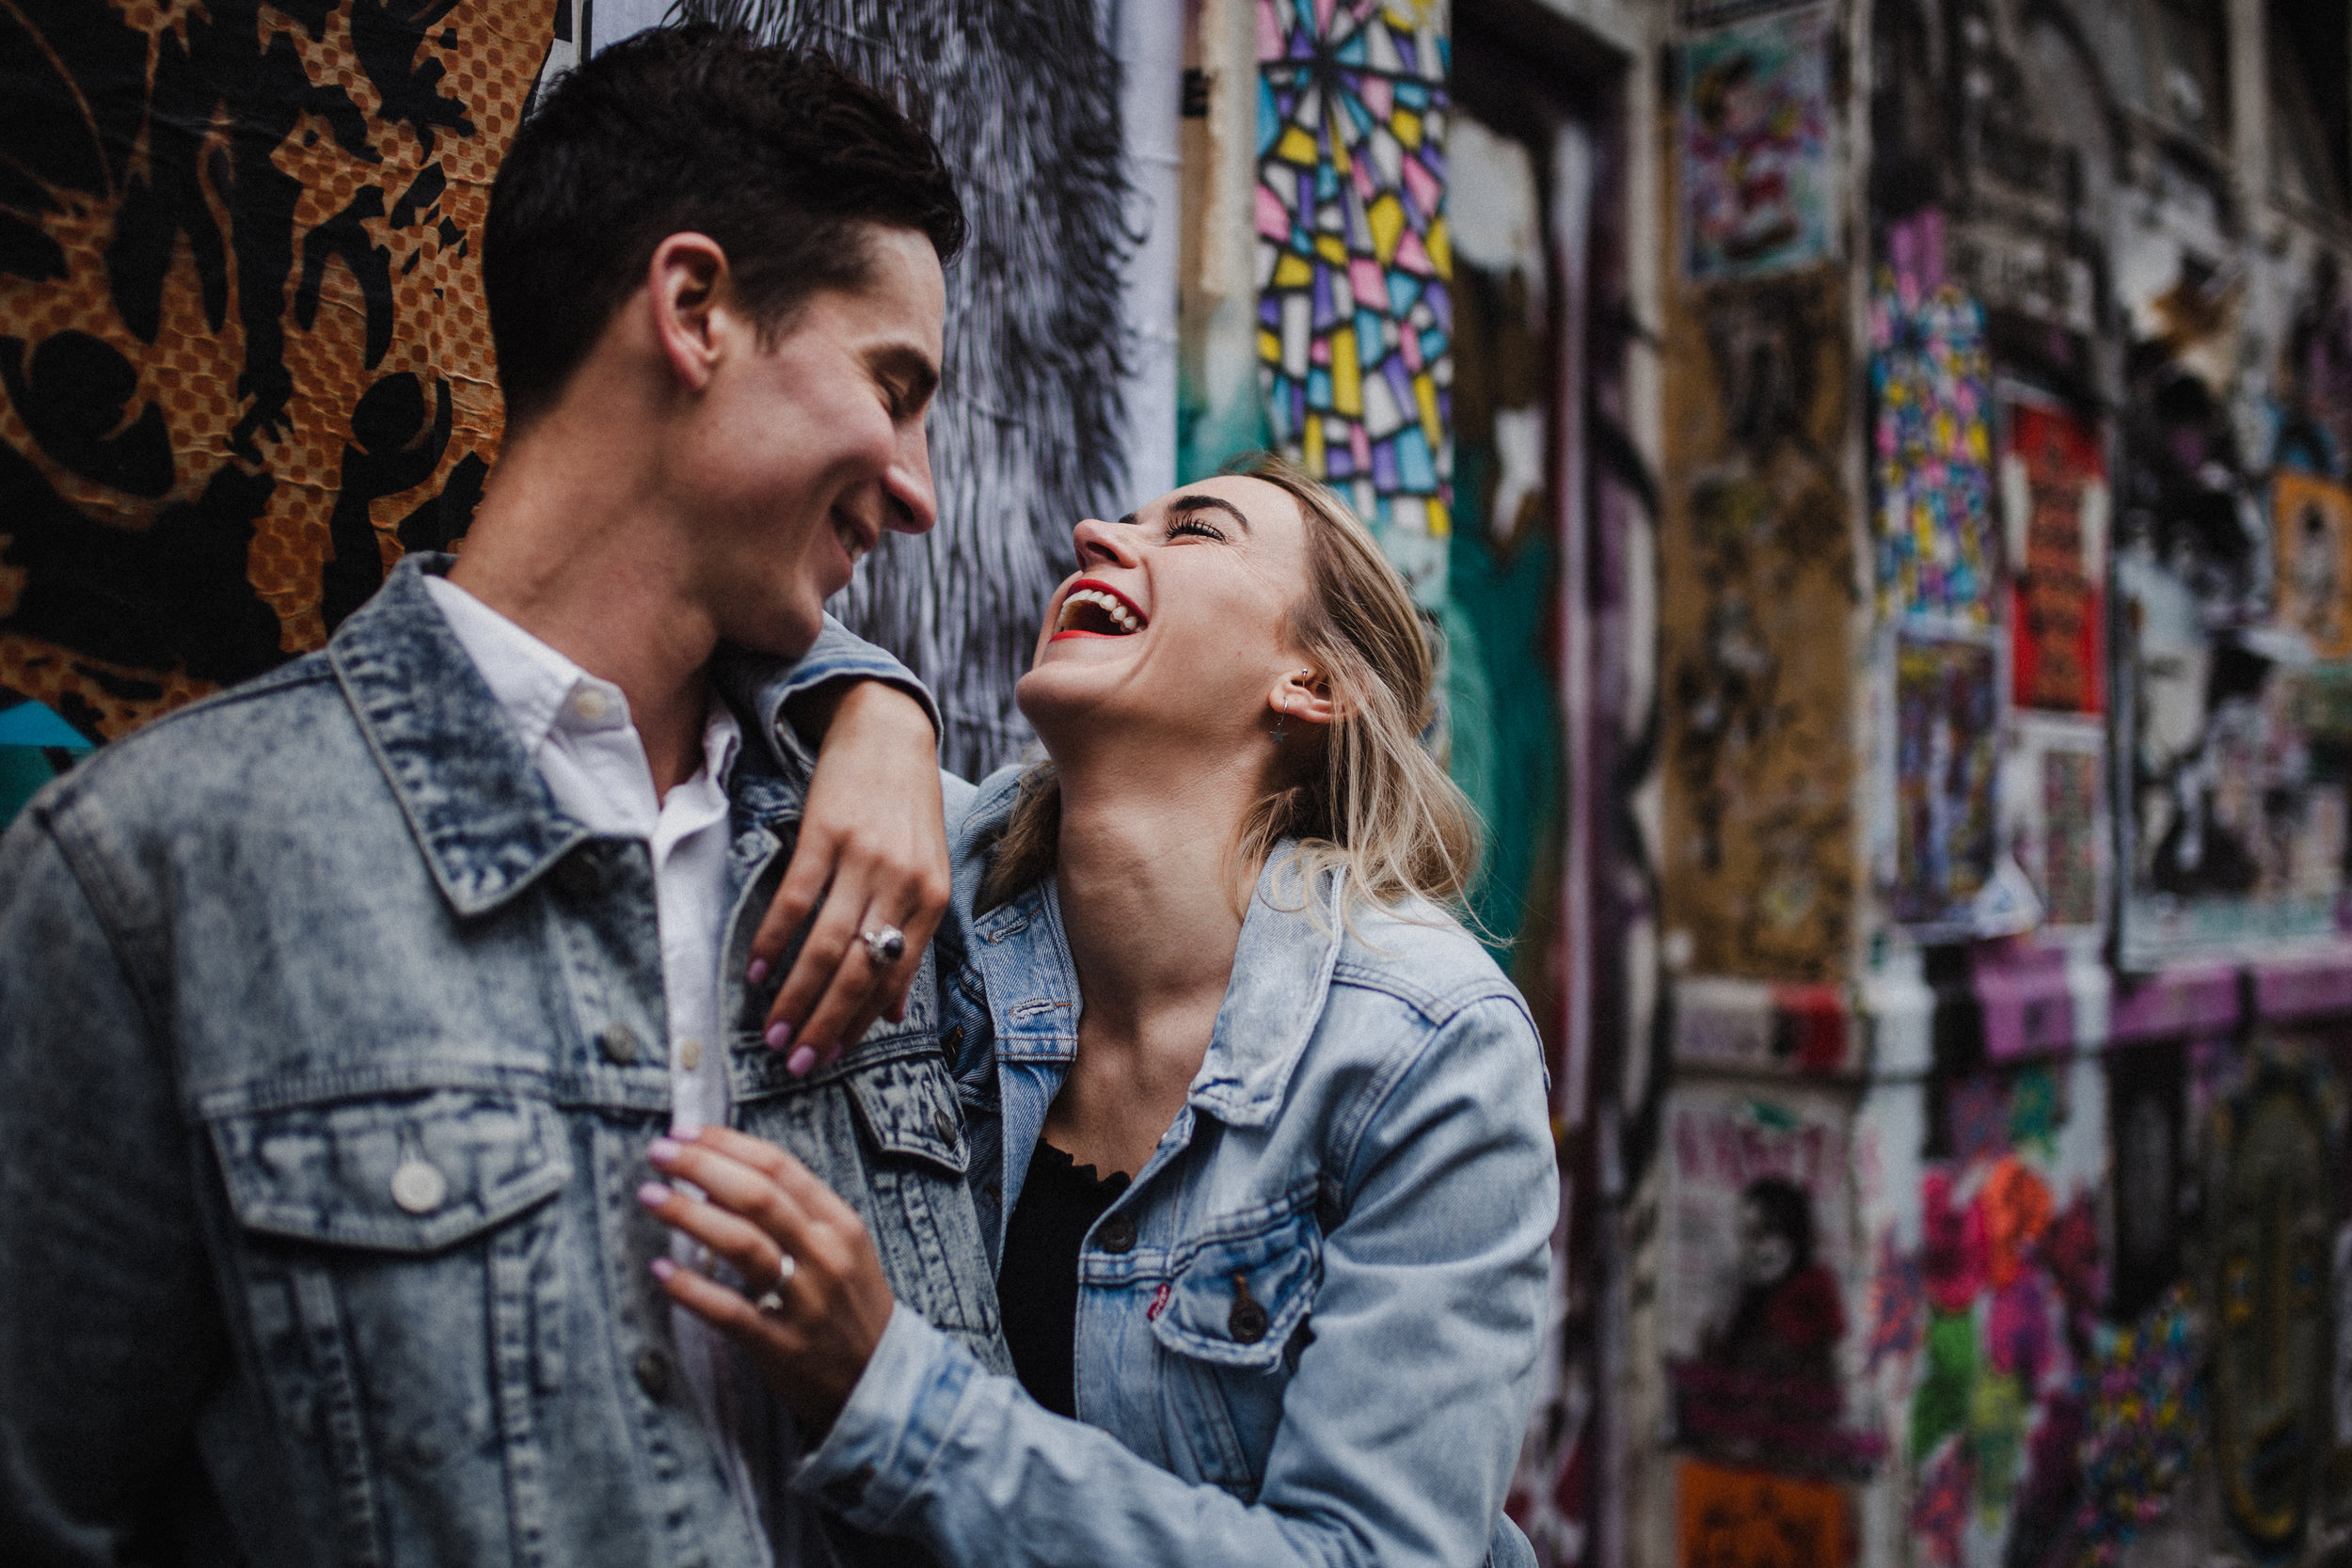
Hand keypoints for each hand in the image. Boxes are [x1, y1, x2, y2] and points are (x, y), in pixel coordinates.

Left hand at [639, 1126, 896, 1433]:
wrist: (883, 1382)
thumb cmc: (850, 1306)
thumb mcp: (842, 1248)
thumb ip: (797, 1213)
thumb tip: (727, 1173)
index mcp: (840, 1223)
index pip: (779, 1167)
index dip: (727, 1144)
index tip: (685, 1133)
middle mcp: (825, 1255)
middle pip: (757, 1196)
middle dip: (702, 1167)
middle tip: (658, 1153)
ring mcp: (805, 1302)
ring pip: (742, 1244)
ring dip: (690, 1215)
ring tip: (651, 1196)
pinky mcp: (781, 1346)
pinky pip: (729, 1311)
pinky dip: (691, 1288)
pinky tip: (661, 1270)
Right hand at [754, 680, 948, 1072]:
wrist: (889, 731)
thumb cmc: (906, 809)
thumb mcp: (924, 874)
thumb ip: (910, 939)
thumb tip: (892, 1013)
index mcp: (932, 898)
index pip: (894, 975)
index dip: (860, 1023)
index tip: (830, 1057)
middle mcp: (903, 882)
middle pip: (861, 969)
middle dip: (827, 1023)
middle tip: (796, 1061)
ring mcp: (865, 857)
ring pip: (828, 944)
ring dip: (797, 995)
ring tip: (773, 1031)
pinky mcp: (825, 833)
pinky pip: (796, 900)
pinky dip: (774, 941)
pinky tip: (756, 972)